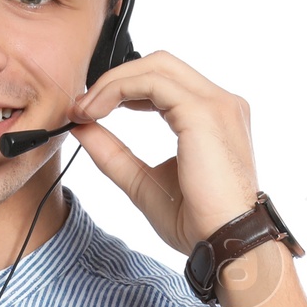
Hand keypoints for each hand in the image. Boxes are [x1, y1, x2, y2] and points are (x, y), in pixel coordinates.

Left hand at [67, 51, 259, 256]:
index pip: (165, 81)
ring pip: (156, 66)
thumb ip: (113, 153)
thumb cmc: (196, 222)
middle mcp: (220, 103)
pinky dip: (119, 89)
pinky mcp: (203, 112)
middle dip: (116, 79)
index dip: (124, 88)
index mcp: (212, 117)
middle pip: (160, 64)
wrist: (224, 243)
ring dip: (113, 83)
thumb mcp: (142, 182)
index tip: (91, 111)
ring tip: (85, 110)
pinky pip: (153, 82)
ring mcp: (216, 103)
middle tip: (82, 107)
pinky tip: (97, 111)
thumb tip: (82, 128)